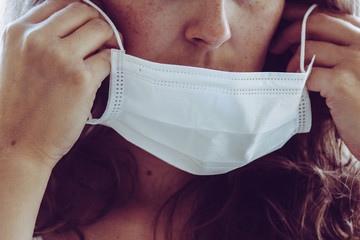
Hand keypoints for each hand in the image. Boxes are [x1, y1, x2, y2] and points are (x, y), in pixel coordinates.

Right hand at [0, 0, 116, 167]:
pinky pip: (109, 58)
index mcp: (19, 31)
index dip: (81, 15)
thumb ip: (40, 40)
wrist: (17, 144)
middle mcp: (38, 39)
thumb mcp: (17, 60)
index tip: (89, 29)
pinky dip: (114, 63)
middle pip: (84, 10)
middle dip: (99, 24)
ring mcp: (60, 58)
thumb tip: (75, 27)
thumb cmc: (20, 106)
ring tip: (107, 55)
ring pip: (101, 28)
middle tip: (105, 42)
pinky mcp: (81, 79)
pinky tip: (108, 73)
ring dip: (111, 40)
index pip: (61, 3)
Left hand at [270, 3, 359, 158]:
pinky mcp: (342, 82)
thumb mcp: (356, 70)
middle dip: (290, 31)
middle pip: (317, 22)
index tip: (284, 21)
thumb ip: (337, 52)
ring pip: (308, 47)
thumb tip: (300, 41)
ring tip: (289, 73)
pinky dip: (295, 78)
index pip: (331, 16)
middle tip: (275, 46)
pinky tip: (296, 86)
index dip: (303, 16)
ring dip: (291, 61)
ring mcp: (355, 61)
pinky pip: (306, 72)